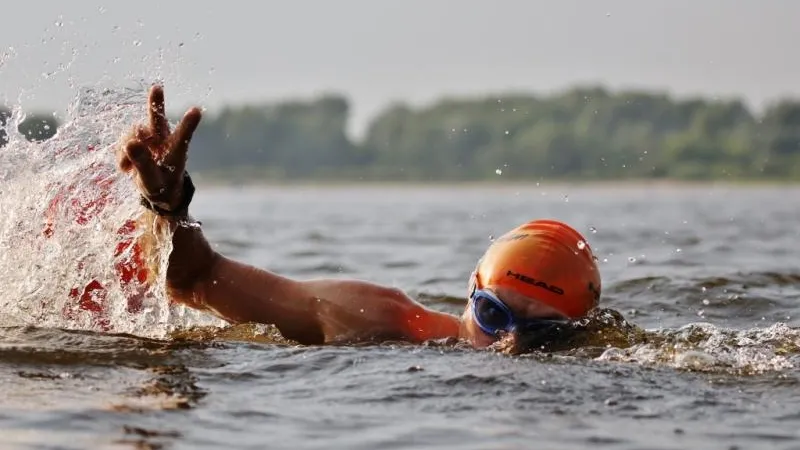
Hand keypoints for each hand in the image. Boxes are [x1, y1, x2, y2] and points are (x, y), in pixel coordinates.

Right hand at [118, 85, 201, 214]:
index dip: (188, 124)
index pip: (183, 137)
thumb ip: (143, 165)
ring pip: (134, 132)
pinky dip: (121, 154)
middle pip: (158, 119)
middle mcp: (164, 140)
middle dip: (156, 103)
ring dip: (127, 148)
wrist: (156, 189)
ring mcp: (150, 138)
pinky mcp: (136, 140)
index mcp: (176, 151)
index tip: (197, 111)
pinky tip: (126, 167)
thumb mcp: (152, 182)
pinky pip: (123, 142)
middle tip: (157, 88)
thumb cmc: (161, 186)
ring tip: (128, 168)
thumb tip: (130, 143)